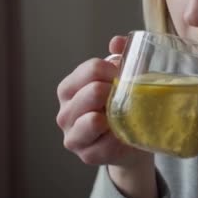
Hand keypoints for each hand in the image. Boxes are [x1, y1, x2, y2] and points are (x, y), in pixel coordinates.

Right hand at [56, 35, 151, 166]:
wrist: (132, 140)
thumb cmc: (123, 104)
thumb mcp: (124, 77)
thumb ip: (122, 55)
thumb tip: (116, 42)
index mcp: (70, 88)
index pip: (90, 69)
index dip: (114, 70)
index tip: (125, 77)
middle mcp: (65, 112)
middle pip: (92, 92)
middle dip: (115, 92)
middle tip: (127, 96)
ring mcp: (73, 135)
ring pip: (92, 120)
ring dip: (113, 116)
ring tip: (122, 115)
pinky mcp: (86, 155)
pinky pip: (104, 144)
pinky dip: (118, 138)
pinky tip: (123, 134)